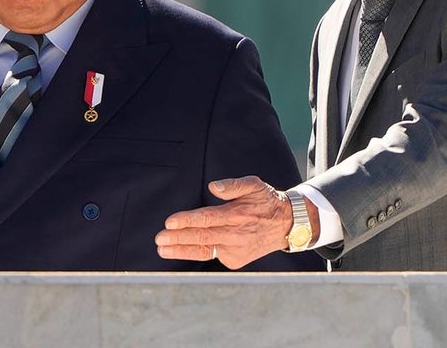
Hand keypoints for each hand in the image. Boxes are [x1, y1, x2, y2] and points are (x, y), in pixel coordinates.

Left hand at [155, 176, 297, 268]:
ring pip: (204, 250)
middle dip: (179, 238)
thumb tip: (213, 186)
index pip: (207, 218)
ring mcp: (235, 250)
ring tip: (163, 250)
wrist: (287, 225)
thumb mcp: (254, 185)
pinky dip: (196, 252)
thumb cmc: (266, 202)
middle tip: (160, 238)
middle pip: (202, 237)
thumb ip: (233, 185)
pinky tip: (180, 249)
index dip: (187, 221)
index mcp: (238, 215)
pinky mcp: (235, 261)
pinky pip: (212, 254)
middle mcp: (236, 234)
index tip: (170, 222)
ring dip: (182, 250)